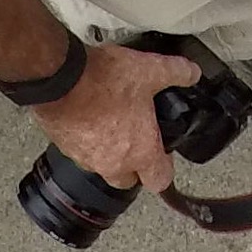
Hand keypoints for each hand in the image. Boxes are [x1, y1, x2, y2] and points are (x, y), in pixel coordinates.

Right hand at [37, 38, 198, 193]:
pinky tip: (92, 115)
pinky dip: (89, 140)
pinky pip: (82, 153)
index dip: (165, 168)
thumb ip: (176, 72)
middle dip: (136, 165)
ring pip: (103, 167)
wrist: (59, 79)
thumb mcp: (150, 70)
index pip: (159, 181)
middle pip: (128, 180)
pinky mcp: (65, 148)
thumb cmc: (104, 81)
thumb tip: (192, 73)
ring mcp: (86, 159)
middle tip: (140, 138)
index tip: (165, 153)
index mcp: (139, 152)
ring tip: (116, 121)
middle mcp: (112, 163)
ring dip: (110, 152)